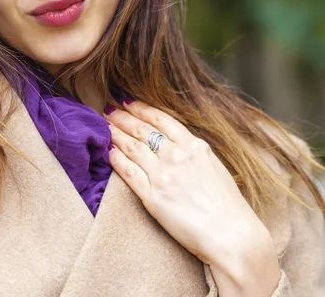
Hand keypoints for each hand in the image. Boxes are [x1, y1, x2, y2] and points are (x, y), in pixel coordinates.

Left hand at [102, 99, 276, 274]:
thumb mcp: (215, 166)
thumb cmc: (229, 207)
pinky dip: (116, 159)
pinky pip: (128, 173)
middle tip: (108, 108)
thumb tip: (178, 143)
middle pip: (142, 130)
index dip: (140, 108)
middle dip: (122, 117)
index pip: (160, 119)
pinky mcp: (153, 198)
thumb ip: (194, 152)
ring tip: (104, 125)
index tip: (126, 100)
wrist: (233, 238)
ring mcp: (163, 176)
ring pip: (132, 147)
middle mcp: (177, 156)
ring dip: (115, 134)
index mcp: (194, 146)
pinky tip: (108, 151)